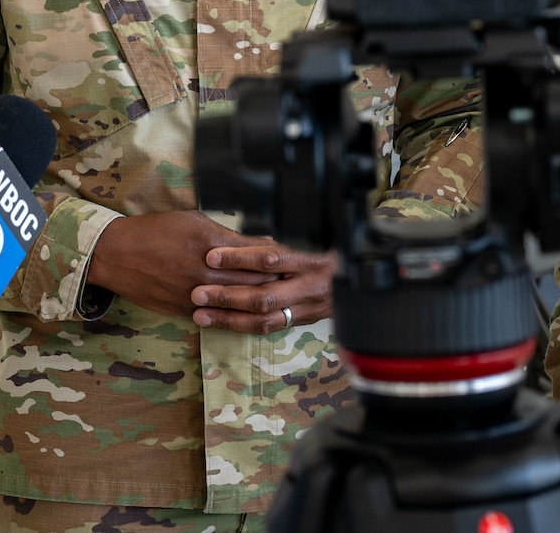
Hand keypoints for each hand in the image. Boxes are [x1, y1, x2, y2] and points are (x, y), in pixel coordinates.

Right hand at [85, 211, 275, 320]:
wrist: (118, 255)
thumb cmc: (157, 230)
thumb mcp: (194, 221)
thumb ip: (230, 234)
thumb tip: (263, 241)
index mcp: (212, 244)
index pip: (258, 256)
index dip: (277, 262)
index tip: (288, 263)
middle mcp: (207, 271)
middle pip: (254, 282)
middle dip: (274, 283)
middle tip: (291, 283)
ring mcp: (197, 294)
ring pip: (239, 303)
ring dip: (259, 301)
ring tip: (274, 299)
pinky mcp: (186, 310)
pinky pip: (219, 316)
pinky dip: (235, 314)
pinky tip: (247, 312)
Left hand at [190, 242, 335, 332]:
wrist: (362, 273)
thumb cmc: (328, 243)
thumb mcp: (311, 232)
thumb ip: (279, 237)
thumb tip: (240, 231)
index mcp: (310, 258)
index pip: (271, 259)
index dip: (239, 258)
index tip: (211, 255)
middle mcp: (311, 286)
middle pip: (264, 295)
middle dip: (228, 296)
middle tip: (197, 292)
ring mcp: (308, 307)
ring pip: (264, 318)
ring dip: (229, 318)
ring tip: (200, 313)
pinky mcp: (304, 320)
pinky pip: (270, 327)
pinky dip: (241, 326)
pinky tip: (218, 323)